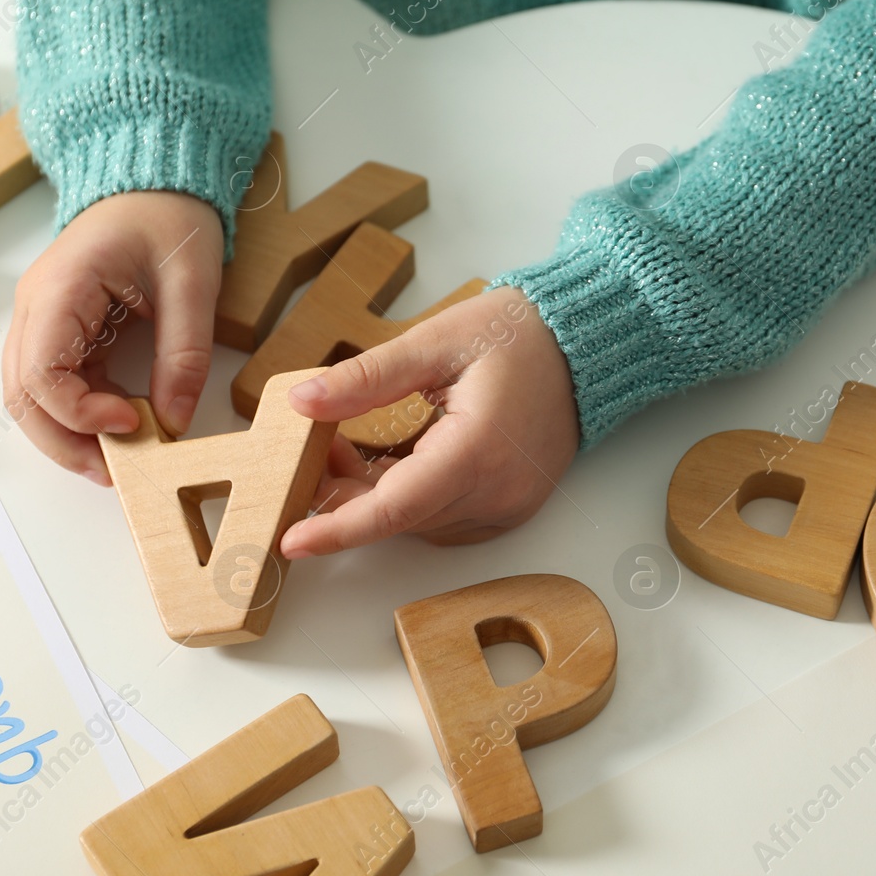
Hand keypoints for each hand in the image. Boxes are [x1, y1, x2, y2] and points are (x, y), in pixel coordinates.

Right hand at [3, 191, 223, 483]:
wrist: (154, 182)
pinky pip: (56, 385)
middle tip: (116, 474)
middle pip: (22, 397)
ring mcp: (42, 320)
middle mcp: (36, 308)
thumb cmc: (168, 216)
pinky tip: (119, 430)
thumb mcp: (193, 282)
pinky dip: (81, 415)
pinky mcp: (60, 331)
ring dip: (67, 436)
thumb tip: (175, 421)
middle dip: (65, 444)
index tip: (135, 424)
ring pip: (31, 398)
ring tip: (117, 462)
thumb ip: (185, 353)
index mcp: (60, 288)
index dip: (80, 413)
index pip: (40, 373)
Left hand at [279, 286, 579, 554]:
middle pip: (400, 517)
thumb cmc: (516, 334)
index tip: (291, 540)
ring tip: (348, 444)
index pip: (394, 507)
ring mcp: (509, 505)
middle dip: (344, 494)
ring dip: (374, 496)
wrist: (584, 346)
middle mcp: (498, 492)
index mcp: (477, 450)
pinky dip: (407, 498)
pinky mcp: (511, 507)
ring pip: (418, 522)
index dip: (338, 528)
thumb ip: (366, 377)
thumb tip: (303, 401)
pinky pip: (443, 518)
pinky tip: (389, 461)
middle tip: (314, 448)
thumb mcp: (433, 342)